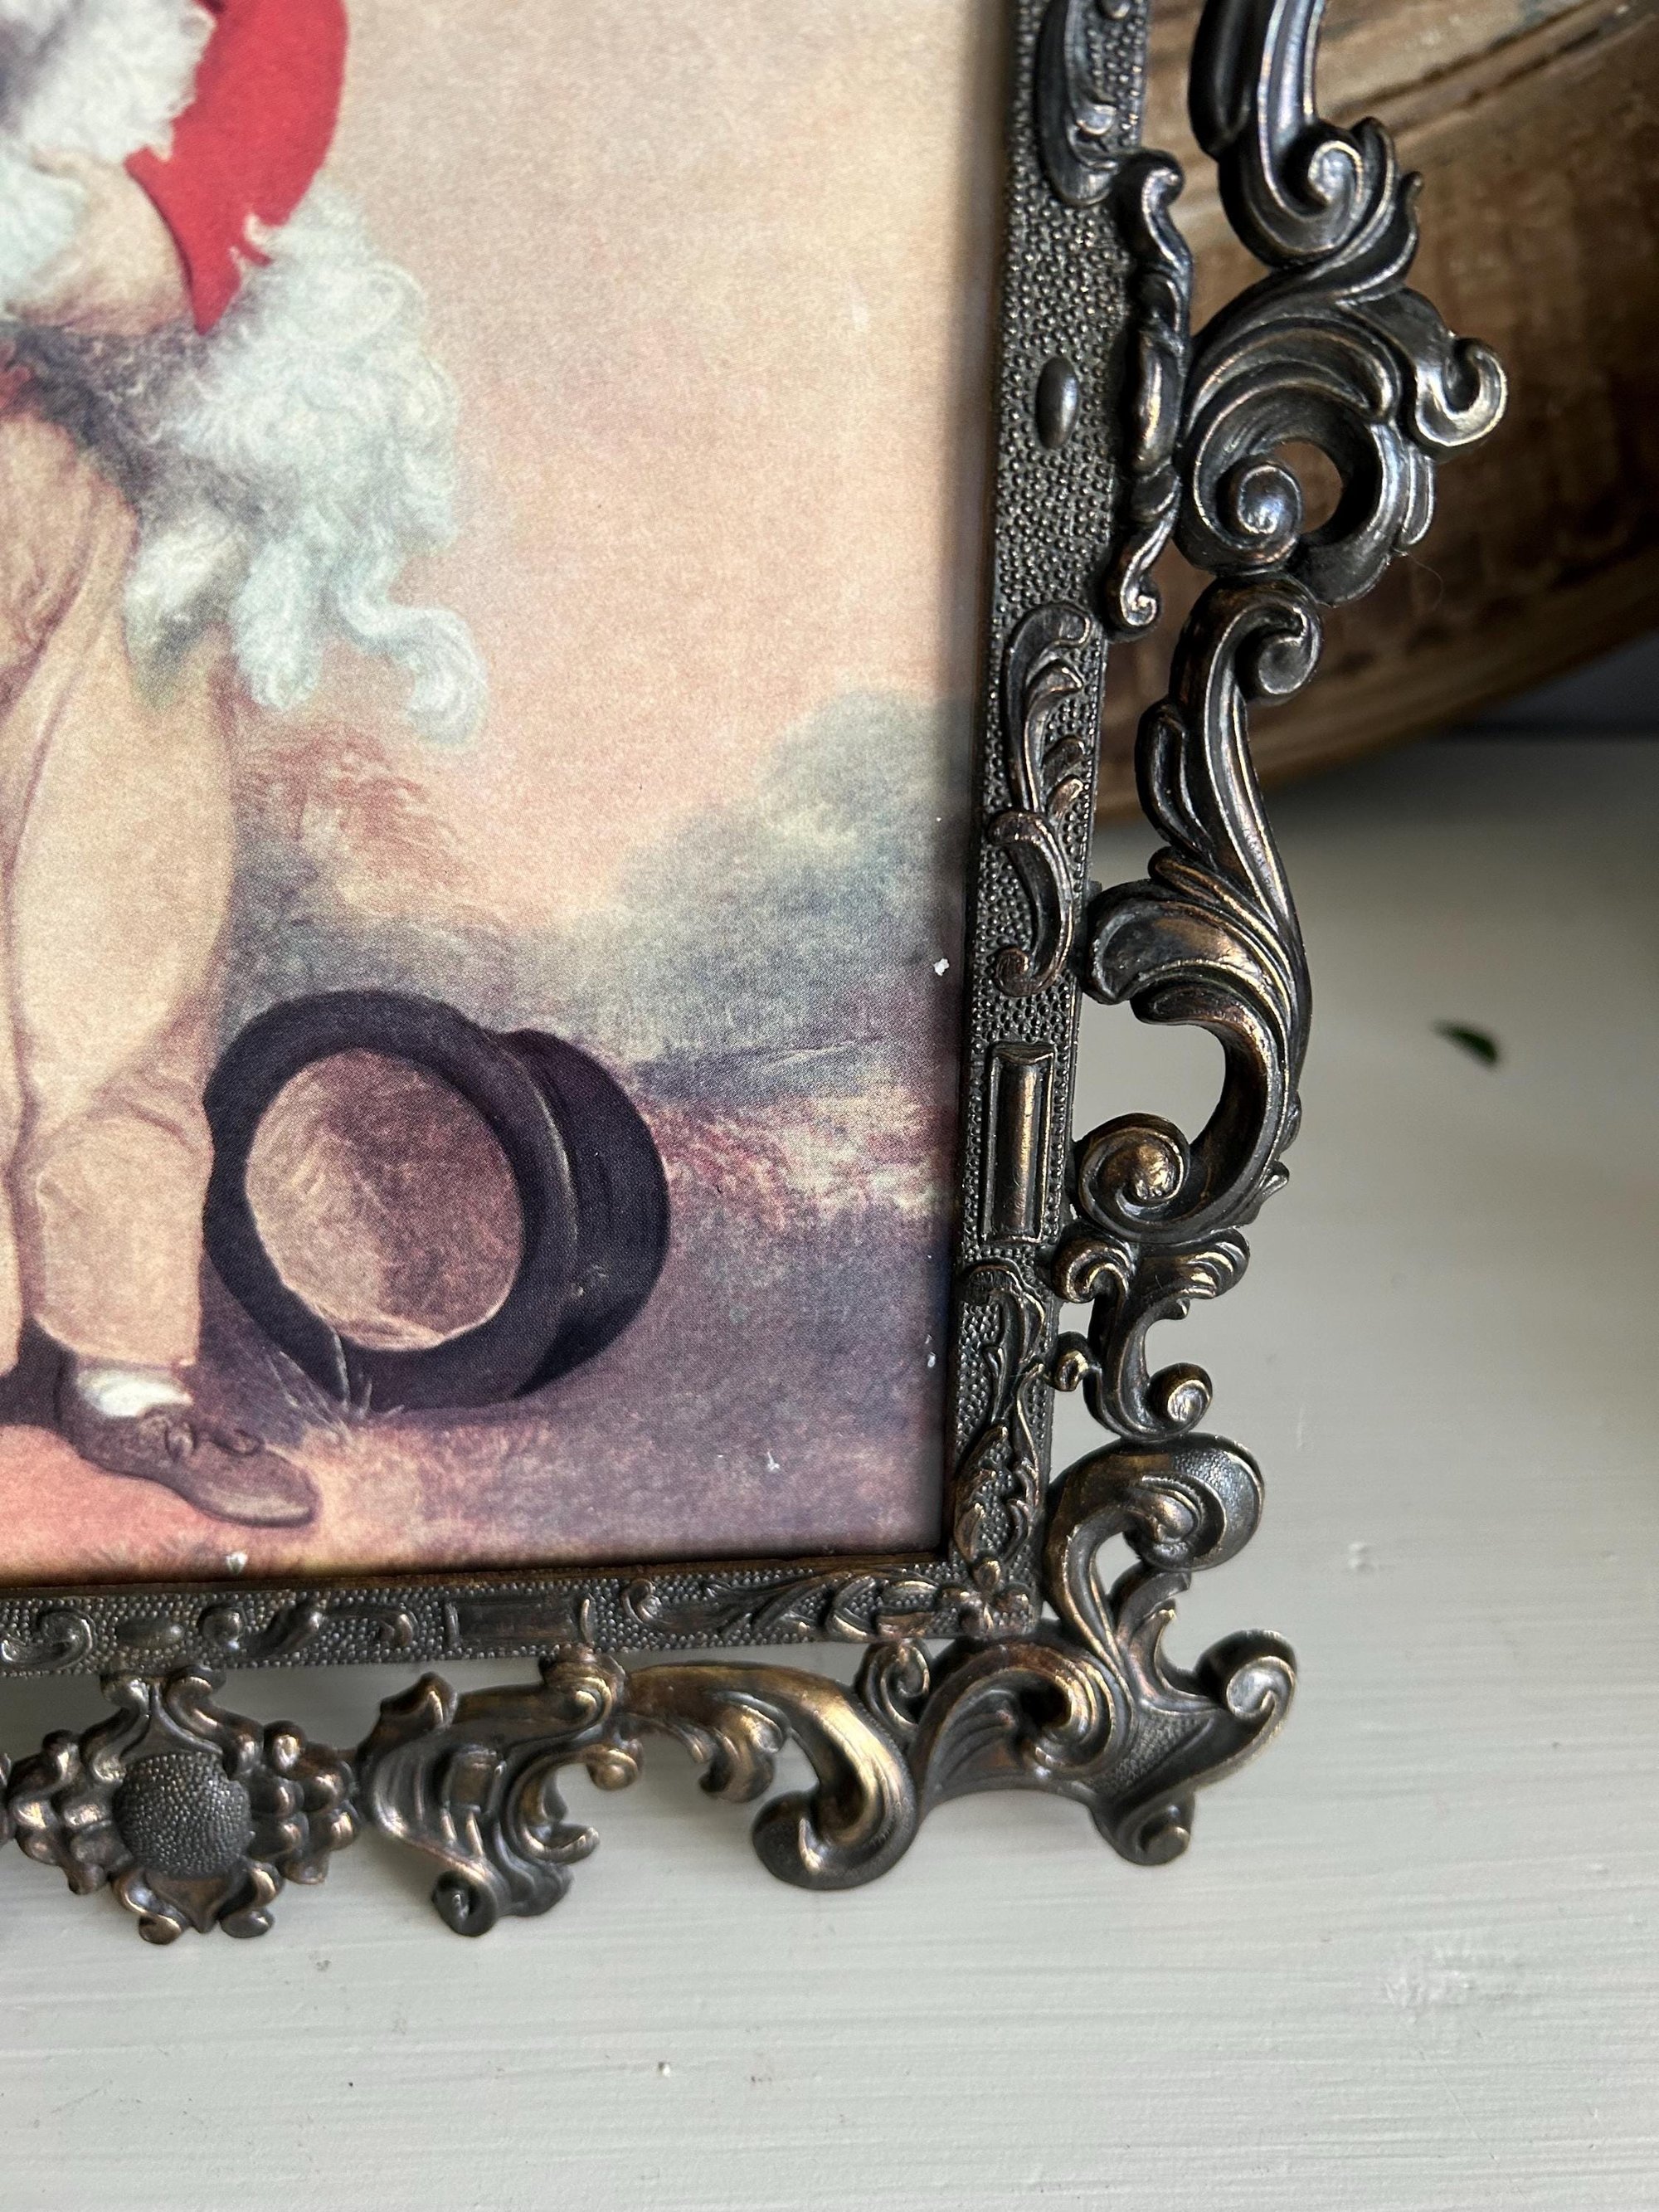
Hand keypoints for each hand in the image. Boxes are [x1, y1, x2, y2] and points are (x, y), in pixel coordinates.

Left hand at [16, 152, 190, 337]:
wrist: (198, 236)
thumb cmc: (147, 207)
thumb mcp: (105, 177)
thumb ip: (65, 163)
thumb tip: (31, 151)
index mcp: (89, 266)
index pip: (46, 301)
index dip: (26, 307)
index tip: (13, 303)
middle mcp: (106, 297)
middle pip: (63, 319)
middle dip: (45, 314)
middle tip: (32, 307)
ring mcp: (128, 313)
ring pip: (86, 327)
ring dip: (70, 320)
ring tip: (60, 308)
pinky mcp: (147, 322)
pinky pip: (113, 330)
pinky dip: (98, 323)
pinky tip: (92, 311)